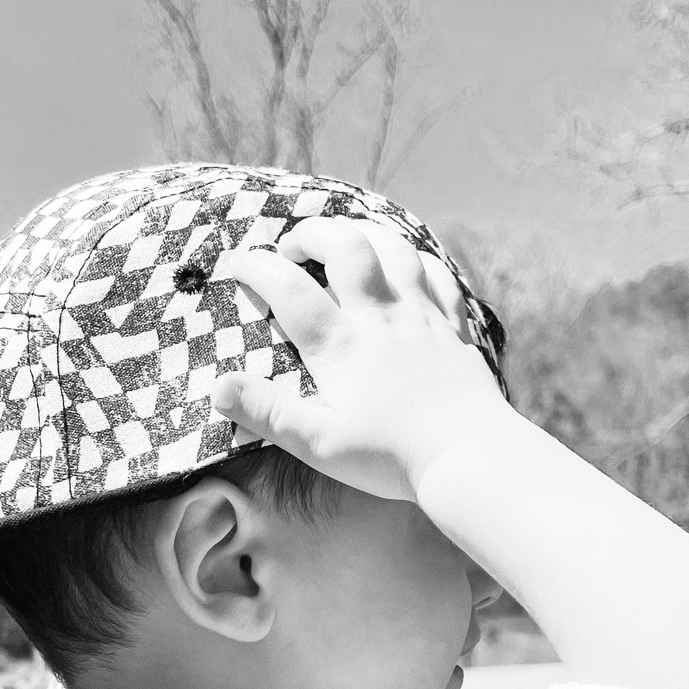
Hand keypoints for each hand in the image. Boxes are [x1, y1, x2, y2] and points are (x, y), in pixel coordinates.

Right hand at [210, 217, 512, 500]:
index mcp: (340, 345)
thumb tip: (218, 386)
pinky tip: (407, 264)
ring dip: (363, 232)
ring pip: (393, 248)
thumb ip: (267, 413)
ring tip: (344, 237)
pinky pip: (437, 275)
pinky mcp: (452, 329)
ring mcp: (420, 318)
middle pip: (345, 245)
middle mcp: (379, 318)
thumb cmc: (391, 457)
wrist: (469, 455)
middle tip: (292, 247)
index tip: (236, 266)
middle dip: (311, 233)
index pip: (287, 287)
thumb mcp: (318, 443)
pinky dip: (417, 260)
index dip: (256, 267)